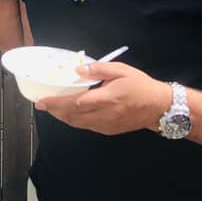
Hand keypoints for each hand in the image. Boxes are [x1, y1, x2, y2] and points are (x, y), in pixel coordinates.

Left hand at [35, 61, 171, 134]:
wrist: (159, 107)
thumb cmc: (140, 85)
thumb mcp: (121, 70)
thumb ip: (99, 70)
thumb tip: (78, 70)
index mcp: (107, 99)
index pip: (76, 103)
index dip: (56, 103)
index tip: (42, 101)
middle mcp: (104, 115)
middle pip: (72, 116)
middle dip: (55, 111)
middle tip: (42, 104)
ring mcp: (106, 125)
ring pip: (78, 124)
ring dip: (63, 116)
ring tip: (52, 108)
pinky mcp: (108, 131)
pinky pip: (86, 126)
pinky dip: (75, 120)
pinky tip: (70, 112)